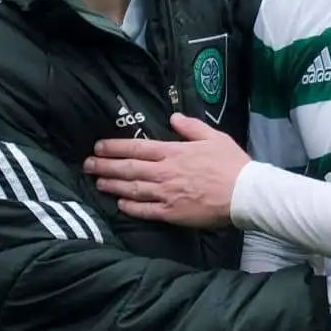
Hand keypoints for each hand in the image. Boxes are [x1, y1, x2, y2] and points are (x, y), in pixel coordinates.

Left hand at [85, 114, 247, 227]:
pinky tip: (119, 204)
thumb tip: (173, 117)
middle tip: (87, 164)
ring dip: (112, 185)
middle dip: (104, 166)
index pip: (136, 147)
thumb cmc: (231, 163)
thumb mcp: (213, 137)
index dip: (114, 147)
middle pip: (128, 168)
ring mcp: (165, 194)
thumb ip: (191, 127)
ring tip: (97, 182)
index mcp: (173, 152)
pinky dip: (130, 207)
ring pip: (131, 189)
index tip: (98, 146)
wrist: (244, 193)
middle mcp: (164, 172)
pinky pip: (145, 210)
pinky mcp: (171, 213)